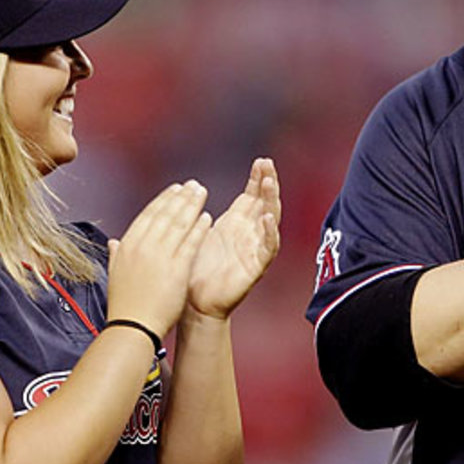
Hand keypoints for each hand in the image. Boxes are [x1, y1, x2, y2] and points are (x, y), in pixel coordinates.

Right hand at [106, 180, 211, 336]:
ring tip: (202, 193)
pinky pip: (190, 243)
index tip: (175, 189)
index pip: (148, 214)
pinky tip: (207, 217)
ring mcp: (160, 256)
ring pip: (179, 223)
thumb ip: (116, 255)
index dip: (164, 199)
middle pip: (165, 214)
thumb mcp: (115, 274)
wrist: (133, 327)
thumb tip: (114, 242)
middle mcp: (143, 246)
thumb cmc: (125, 305)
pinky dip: (199, 228)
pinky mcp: (177, 269)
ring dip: (192, 205)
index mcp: (128, 245)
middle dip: (181, 197)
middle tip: (193, 185)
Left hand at [187, 158, 280, 319]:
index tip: (261, 160)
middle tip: (267, 165)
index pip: (253, 195)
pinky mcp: (256, 267)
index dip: (258, 178)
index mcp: (236, 224)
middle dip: (268, 184)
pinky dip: (269, 233)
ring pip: (271, 221)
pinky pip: (268, 248)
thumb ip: (202, 213)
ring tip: (269, 184)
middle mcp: (249, 234)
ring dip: (271, 202)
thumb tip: (192, 189)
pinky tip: (266, 218)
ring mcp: (254, 250)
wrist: (193, 302)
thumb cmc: (195, 268)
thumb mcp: (199, 232)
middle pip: (266, 203)